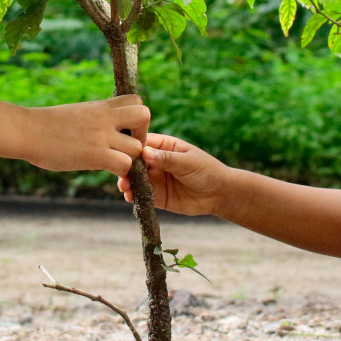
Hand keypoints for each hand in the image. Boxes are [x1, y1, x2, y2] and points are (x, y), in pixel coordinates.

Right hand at [0, 96, 149, 175]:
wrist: (27, 131)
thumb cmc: (46, 125)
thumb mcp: (77, 113)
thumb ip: (96, 117)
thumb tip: (103, 127)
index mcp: (101, 106)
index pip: (136, 100)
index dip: (136, 118)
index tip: (124, 131)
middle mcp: (105, 118)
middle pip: (144, 115)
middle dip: (141, 134)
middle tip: (125, 147)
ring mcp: (101, 135)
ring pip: (138, 146)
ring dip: (129, 158)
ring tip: (112, 162)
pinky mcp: (95, 154)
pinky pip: (124, 165)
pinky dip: (119, 172)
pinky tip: (104, 170)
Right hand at [117, 133, 231, 216]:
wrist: (219, 194)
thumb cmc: (207, 170)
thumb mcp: (188, 162)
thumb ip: (167, 159)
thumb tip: (145, 152)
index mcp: (165, 147)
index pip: (143, 143)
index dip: (132, 147)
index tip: (122, 151)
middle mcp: (157, 162)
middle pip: (135, 162)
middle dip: (126, 167)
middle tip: (121, 173)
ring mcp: (156, 179)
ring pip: (136, 179)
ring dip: (127, 182)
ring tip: (124, 187)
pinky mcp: (157, 196)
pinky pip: (142, 195)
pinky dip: (134, 196)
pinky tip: (130, 197)